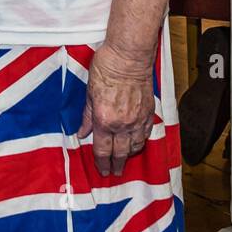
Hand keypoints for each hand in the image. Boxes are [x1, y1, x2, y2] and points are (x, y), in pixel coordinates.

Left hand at [77, 41, 156, 176]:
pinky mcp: (149, 113)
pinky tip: (137, 144)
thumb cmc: (105, 69)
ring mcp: (137, 120)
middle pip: (120, 153)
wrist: (128, 57)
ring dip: (129, 155)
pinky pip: (146, 134)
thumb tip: (82, 133)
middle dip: (116, 165)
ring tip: (125, 160)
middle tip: (115, 173)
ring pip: (135, 146)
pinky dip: (141, 142)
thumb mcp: (89, 93)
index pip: (102, 149)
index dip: (101, 163)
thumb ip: (87, 116)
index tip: (102, 171)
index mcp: (104, 120)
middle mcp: (122, 124)